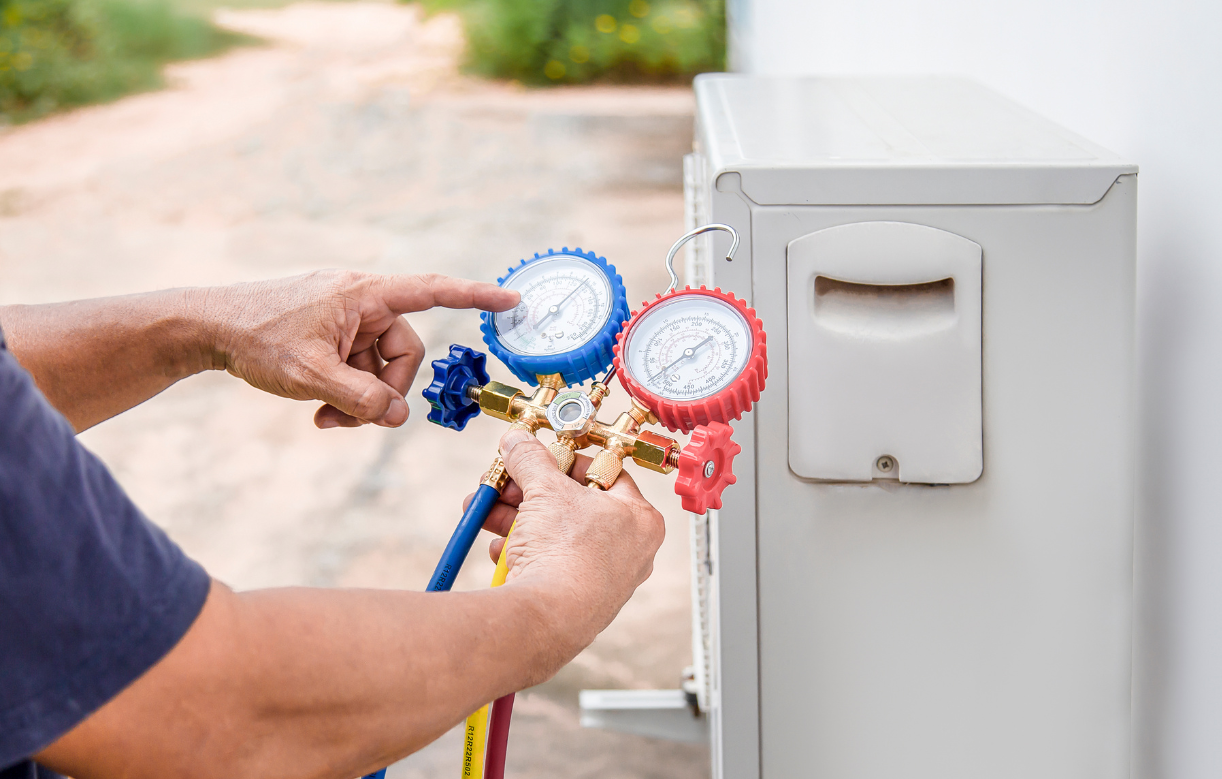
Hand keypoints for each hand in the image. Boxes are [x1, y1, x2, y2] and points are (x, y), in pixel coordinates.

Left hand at [204, 270, 517, 428]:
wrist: (205, 327)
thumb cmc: (255, 337)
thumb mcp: (309, 375)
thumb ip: (361, 398)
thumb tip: (399, 416)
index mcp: (364, 294)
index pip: (432, 291)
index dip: (475, 296)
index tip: (512, 298)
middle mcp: (361, 301)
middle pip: (403, 352)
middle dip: (384, 391)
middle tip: (352, 418)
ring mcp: (346, 319)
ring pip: (379, 368)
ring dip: (359, 399)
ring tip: (324, 418)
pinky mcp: (331, 334)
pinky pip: (357, 368)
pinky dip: (345, 393)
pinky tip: (318, 410)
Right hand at [463, 429, 665, 655]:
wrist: (547, 618)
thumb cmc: (567, 555)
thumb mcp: (545, 489)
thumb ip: (530, 459)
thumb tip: (518, 442)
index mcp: (639, 519)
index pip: (606, 474)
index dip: (568, 461)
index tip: (542, 457)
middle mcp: (629, 551)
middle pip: (574, 506)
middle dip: (531, 493)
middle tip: (506, 483)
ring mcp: (604, 579)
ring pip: (557, 536)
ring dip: (518, 521)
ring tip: (487, 511)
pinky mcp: (578, 600)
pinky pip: (550, 565)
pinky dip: (523, 553)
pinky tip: (499, 550)